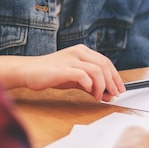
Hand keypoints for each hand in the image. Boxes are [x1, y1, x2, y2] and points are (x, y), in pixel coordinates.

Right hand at [0, 44, 124, 100]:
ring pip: (97, 70)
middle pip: (104, 65)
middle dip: (112, 82)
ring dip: (102, 86)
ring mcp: (71, 59)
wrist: (29, 71)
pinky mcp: (64, 69)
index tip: (120, 88)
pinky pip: (84, 76)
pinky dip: (90, 86)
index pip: (106, 62)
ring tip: (100, 96)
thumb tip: (108, 94)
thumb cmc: (51, 74)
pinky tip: (90, 93)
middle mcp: (79, 52)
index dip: (115, 76)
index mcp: (82, 51)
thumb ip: (91, 85)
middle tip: (114, 94)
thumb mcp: (75, 78)